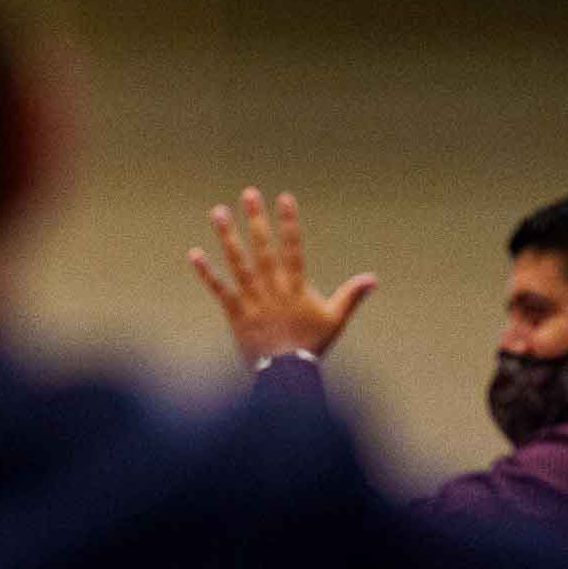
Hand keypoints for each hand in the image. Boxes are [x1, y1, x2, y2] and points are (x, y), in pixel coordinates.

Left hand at [188, 187, 375, 363]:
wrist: (287, 374)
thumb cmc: (311, 346)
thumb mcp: (335, 320)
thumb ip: (351, 296)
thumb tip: (373, 278)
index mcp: (296, 287)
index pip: (294, 248)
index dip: (289, 223)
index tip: (284, 198)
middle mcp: (273, 289)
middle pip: (263, 249)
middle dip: (256, 220)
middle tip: (248, 194)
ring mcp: (253, 300)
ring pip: (238, 263)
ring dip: (227, 237)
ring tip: (218, 212)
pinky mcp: (236, 313)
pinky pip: (219, 290)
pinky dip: (207, 273)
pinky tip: (195, 253)